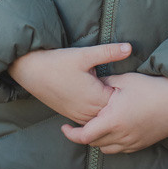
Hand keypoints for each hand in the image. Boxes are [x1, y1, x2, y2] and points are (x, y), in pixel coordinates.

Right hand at [8, 43, 131, 124]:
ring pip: (100, 119)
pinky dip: (98, 115)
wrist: (31, 71)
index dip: (128, 95)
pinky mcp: (70, 115)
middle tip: (133, 94)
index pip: (120, 103)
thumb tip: (130, 47)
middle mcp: (87, 112)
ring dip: (109, 111)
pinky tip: (102, 105)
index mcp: (95, 98)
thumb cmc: (59, 62)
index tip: (136, 86)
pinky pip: (90, 120)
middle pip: (112, 114)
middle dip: (121, 105)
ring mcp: (78, 115)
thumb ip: (109, 52)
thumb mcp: (85, 54)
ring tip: (120, 101)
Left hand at [61, 72, 167, 153]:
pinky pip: (119, 149)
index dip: (71, 133)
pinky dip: (112, 142)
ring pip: (106, 149)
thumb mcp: (125, 80)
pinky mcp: (140, 144)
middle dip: (83, 134)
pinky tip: (113, 129)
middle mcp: (120, 135)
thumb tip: (92, 83)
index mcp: (113, 120)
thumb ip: (105, 84)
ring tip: (96, 125)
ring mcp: (131, 142)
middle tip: (79, 122)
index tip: (64, 127)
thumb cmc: (152, 87)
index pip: (84, 135)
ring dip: (97, 140)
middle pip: (93, 143)